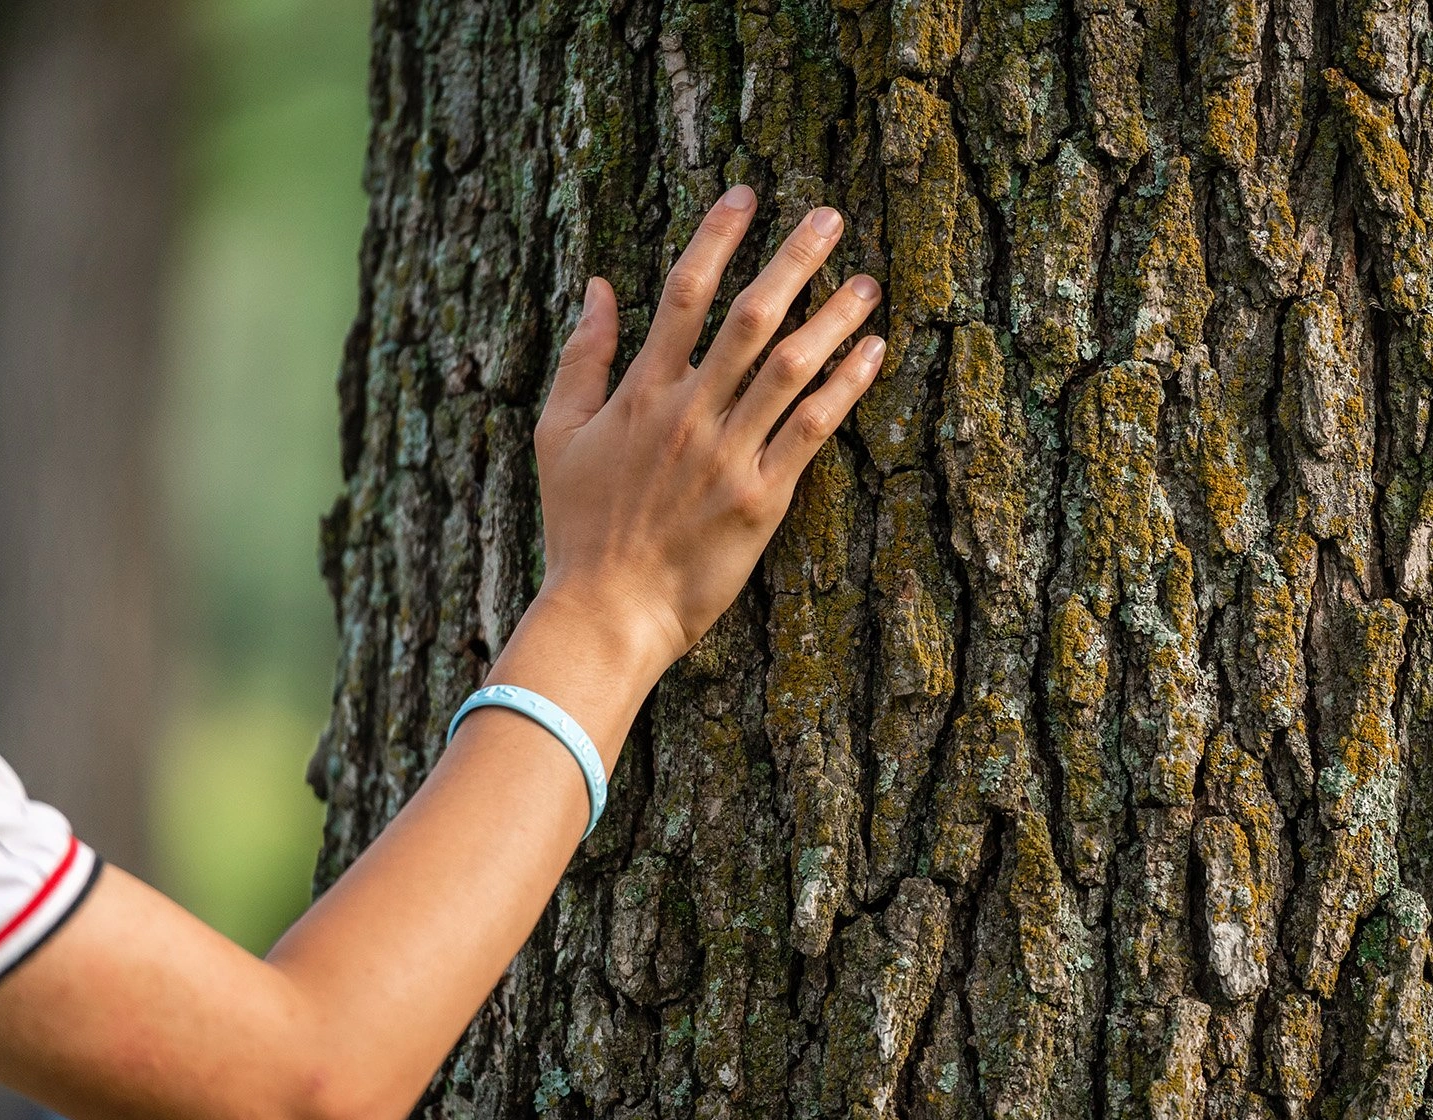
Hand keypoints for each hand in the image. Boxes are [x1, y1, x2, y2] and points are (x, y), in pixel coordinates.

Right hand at [531, 184, 884, 675]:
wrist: (607, 610)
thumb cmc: (578, 526)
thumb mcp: (558, 434)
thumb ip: (582, 356)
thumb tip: (598, 286)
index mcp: (640, 392)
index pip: (683, 293)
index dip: (717, 237)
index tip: (747, 195)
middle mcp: (687, 413)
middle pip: (749, 316)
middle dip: (792, 259)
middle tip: (830, 216)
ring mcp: (727, 454)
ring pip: (790, 367)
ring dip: (833, 317)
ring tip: (868, 281)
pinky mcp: (762, 497)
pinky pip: (812, 429)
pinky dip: (845, 387)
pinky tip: (874, 353)